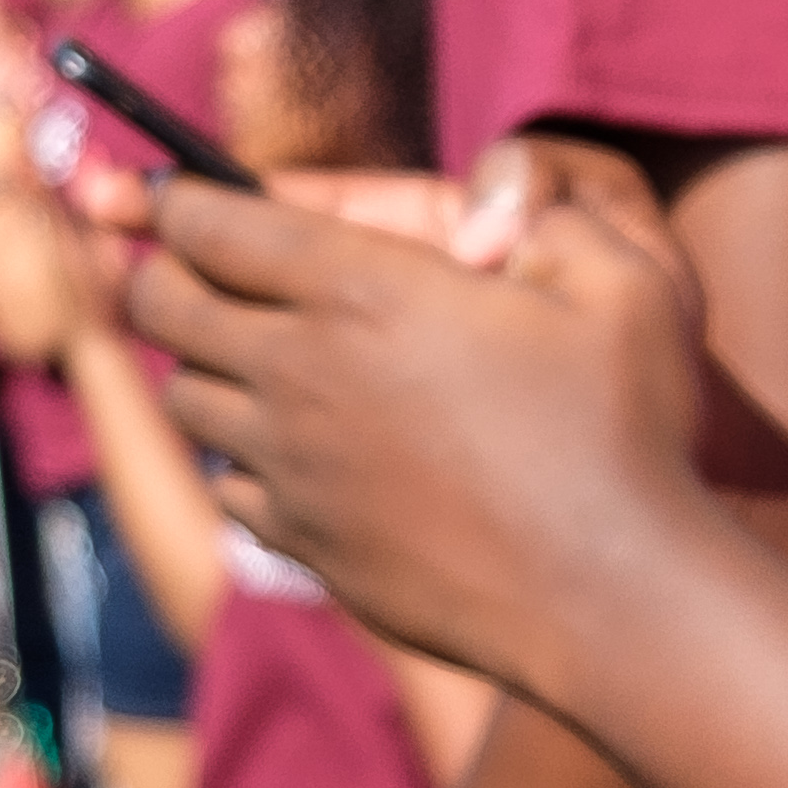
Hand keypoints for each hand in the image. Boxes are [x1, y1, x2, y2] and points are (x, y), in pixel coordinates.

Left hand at [114, 142, 715, 701]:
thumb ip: (549, 213)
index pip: (208, 221)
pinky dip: (244, 459)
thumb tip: (482, 209)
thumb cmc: (626, 430)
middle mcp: (299, 372)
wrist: (611, 596)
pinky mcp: (302, 542)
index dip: (174, 195)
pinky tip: (300, 454)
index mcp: (361, 287)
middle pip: (162, 304)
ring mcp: (291, 466)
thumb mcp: (624, 281)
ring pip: (184, 397)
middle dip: (160, 271)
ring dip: (204, 367)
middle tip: (190, 265)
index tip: (167, 191)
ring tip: (253, 359)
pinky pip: (230, 485)